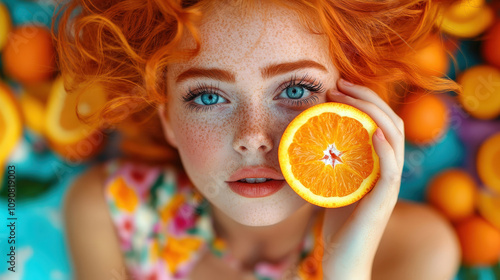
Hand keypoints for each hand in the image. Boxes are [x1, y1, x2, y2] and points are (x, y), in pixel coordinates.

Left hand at [319, 79, 404, 279]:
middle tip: (339, 84)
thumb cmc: (338, 226)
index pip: (383, 124)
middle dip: (367, 98)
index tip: (338, 88)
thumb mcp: (332, 187)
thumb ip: (329, 167)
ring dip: (372, 112)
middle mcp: (390, 172)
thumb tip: (305, 143)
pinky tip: (370, 131)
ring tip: (346, 98)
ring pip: (394, 139)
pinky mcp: (383, 202)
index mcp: (380, 166)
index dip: (366, 101)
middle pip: (391, 123)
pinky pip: (391, 170)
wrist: (343, 261)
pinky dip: (384, 147)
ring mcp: (389, 187)